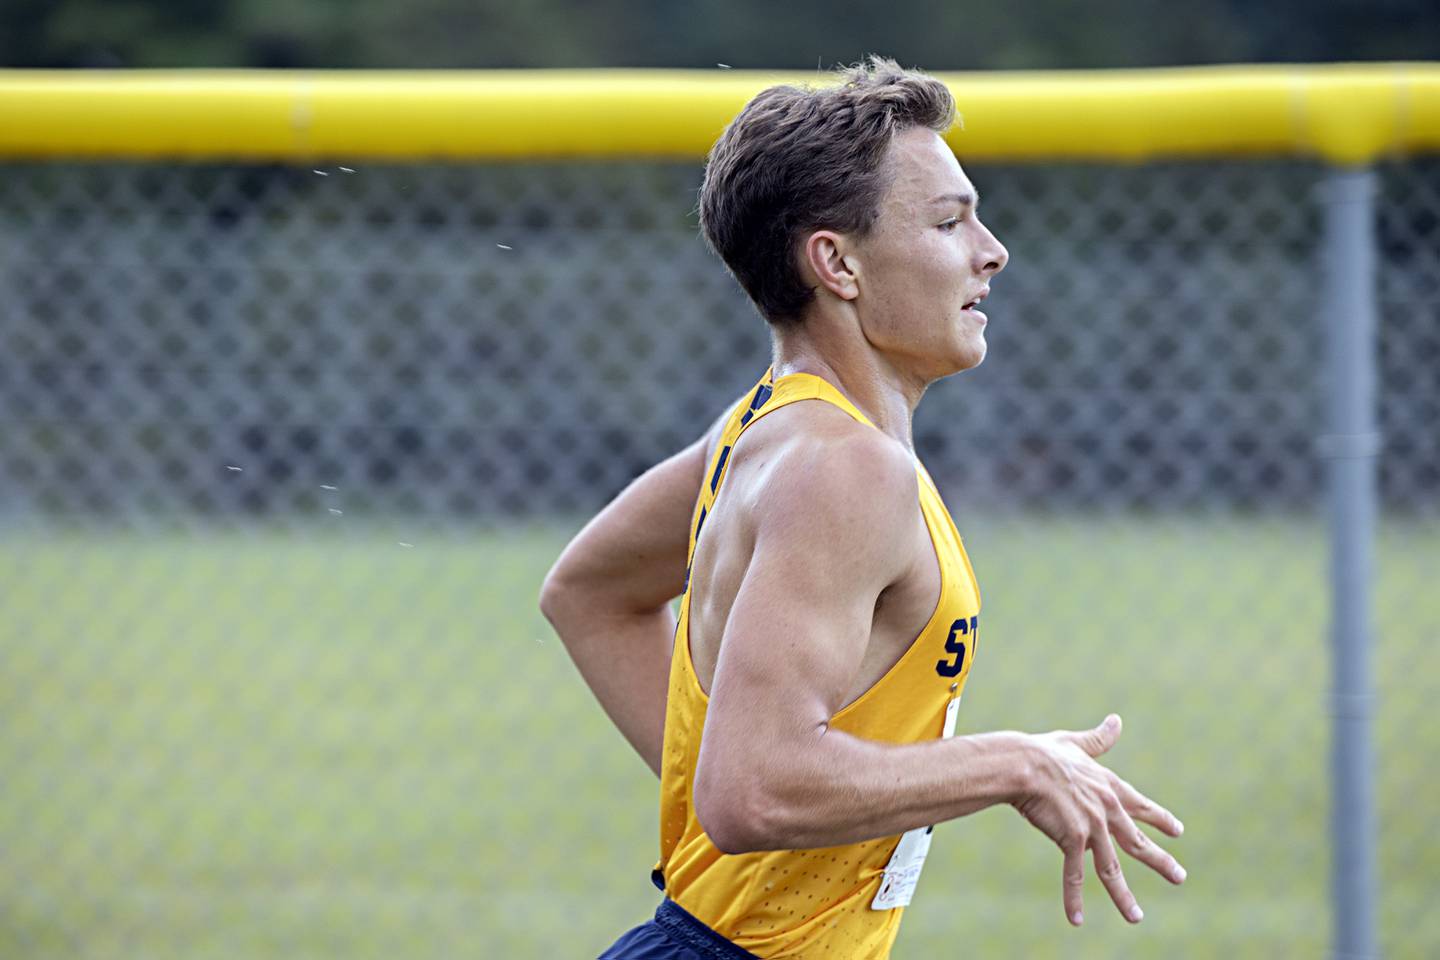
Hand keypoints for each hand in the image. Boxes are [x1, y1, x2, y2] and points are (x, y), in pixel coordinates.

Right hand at [1013, 714, 1185, 925]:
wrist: (1023, 764)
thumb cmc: (1043, 752)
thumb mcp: (1075, 743)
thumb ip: (1098, 738)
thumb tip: (1117, 720)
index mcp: (1109, 786)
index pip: (1140, 806)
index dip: (1160, 819)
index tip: (1178, 831)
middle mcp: (1108, 809)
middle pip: (1137, 842)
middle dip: (1160, 861)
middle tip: (1179, 877)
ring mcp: (1094, 826)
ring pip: (1112, 868)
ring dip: (1123, 896)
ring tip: (1136, 917)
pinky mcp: (1074, 839)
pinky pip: (1074, 875)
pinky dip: (1075, 898)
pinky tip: (1078, 918)